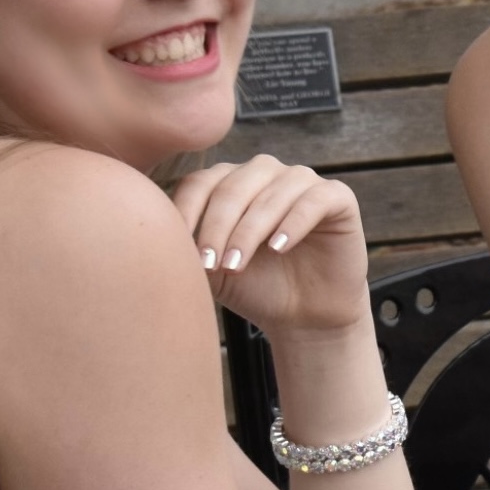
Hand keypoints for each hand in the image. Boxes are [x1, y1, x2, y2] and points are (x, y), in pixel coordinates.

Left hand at [170, 156, 368, 337]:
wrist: (302, 315)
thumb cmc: (254, 287)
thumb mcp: (211, 271)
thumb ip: (187, 250)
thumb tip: (153, 238)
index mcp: (229, 182)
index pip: (200, 183)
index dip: (187, 214)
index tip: (181, 251)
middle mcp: (263, 173)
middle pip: (232, 186)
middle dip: (216, 226)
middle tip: (210, 263)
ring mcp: (301, 181)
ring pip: (271, 192)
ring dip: (249, 229)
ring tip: (236, 264)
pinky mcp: (337, 198)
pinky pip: (313, 199)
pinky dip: (293, 222)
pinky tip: (278, 248)